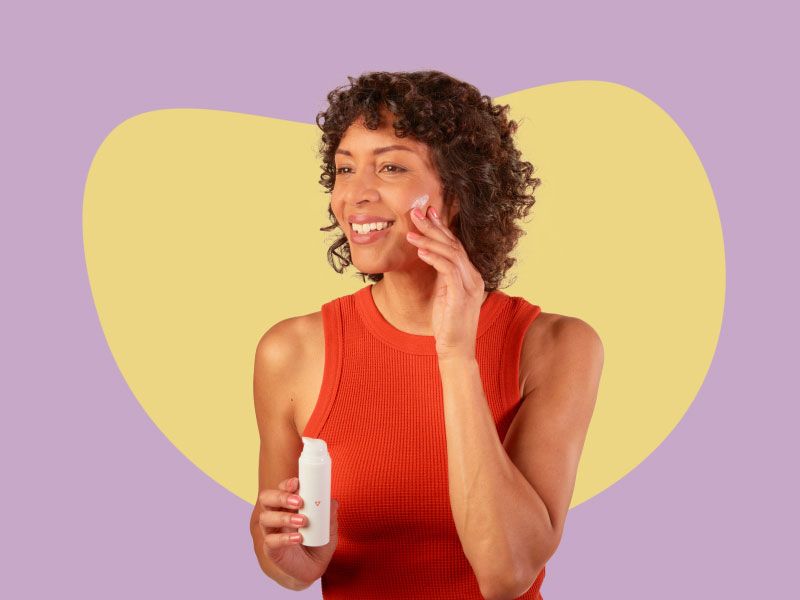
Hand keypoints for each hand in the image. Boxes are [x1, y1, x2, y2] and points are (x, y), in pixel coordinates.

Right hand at [258, 476, 339, 586]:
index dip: (286, 484)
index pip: (280, 489)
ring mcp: (272, 532)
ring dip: (284, 517)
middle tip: (299, 501)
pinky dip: (284, 538)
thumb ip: (330, 514)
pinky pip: (270, 541)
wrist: (313, 569)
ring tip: (303, 521)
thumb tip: (332, 502)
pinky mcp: (271, 549)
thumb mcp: (328, 528)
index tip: (297, 482)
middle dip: (281, 496)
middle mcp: (276, 516)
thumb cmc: (318, 543)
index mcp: (288, 506)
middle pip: (267, 498)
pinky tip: (298, 539)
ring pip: (265, 518)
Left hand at [406, 204, 485, 359]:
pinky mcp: (461, 295)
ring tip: (410, 232)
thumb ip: (443, 275)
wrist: (457, 350)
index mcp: (470, 275)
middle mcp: (473, 276)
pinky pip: (448, 269)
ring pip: (451, 253)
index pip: (455, 244)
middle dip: (433, 226)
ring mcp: (469, 285)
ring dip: (429, 240)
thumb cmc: (448, 324)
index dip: (441, 227)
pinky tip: (420, 251)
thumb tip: (430, 255)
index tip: (426, 212)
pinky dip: (433, 257)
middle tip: (416, 212)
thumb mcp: (445, 294)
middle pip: (453, 244)